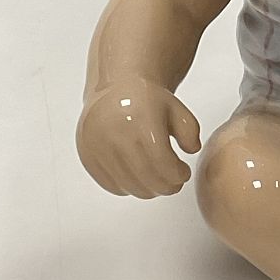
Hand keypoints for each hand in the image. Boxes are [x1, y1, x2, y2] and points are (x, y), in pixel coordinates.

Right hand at [76, 78, 201, 197]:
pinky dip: (129, 188)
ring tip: (158, 181)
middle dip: (166, 187)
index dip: (177, 175)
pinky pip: (112, 186)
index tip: (184, 174)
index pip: (162, 161)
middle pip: (146, 177)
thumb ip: (190, 130)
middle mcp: (115, 132)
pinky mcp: (87, 155)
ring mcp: (98, 146)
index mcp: (140, 118)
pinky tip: (139, 178)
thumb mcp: (177, 109)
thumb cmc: (147, 100)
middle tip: (175, 184)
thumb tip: (192, 149)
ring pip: (130, 186)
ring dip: (149, 190)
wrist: (115, 88)